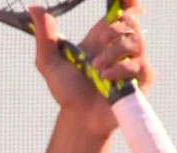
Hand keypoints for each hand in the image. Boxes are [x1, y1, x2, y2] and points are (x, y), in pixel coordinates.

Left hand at [30, 0, 153, 136]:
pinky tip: (105, 78)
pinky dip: (120, 69)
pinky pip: (139, 65)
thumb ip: (44, 36)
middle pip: (131, 22)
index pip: (121, 11)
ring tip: (96, 68)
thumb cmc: (67, 90)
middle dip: (114, 28)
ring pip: (136, 41)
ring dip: (113, 52)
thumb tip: (34, 8)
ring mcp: (133, 61)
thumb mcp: (49, 62)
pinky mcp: (142, 79)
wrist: (78, 118)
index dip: (127, 1)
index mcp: (101, 37)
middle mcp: (119, 46)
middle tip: (101, 40)